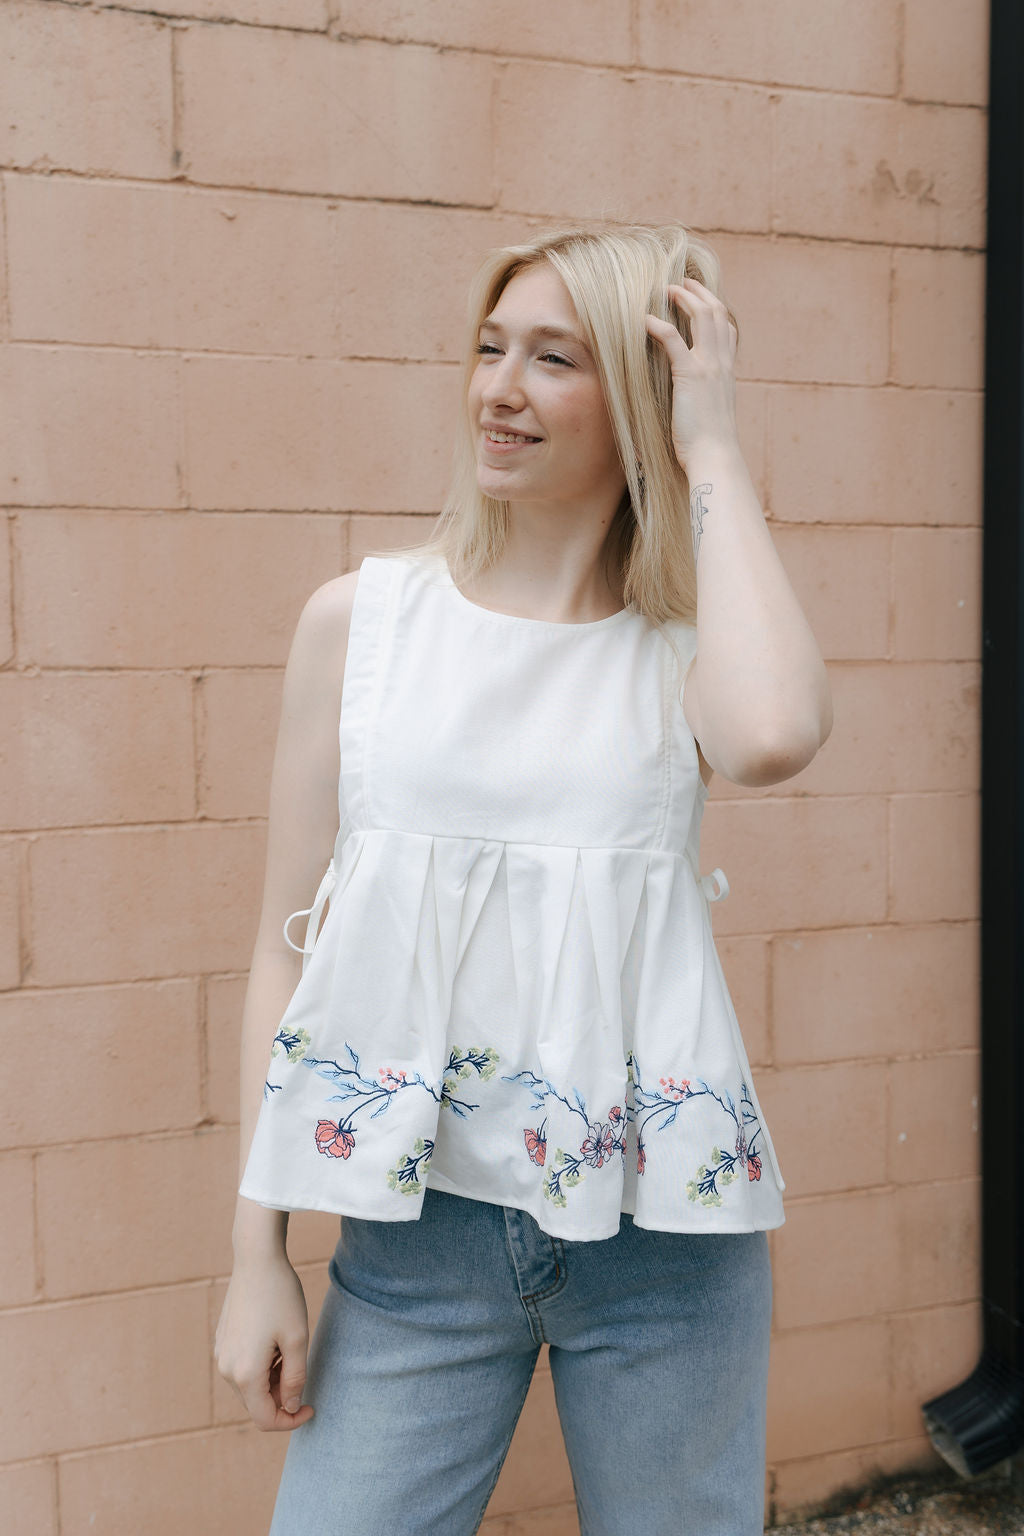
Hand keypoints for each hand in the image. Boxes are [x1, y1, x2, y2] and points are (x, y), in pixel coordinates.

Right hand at [215, 1252, 315, 1431]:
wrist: (257, 1260)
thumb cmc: (281, 1297)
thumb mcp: (297, 1340)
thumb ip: (295, 1379)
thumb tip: (290, 1406)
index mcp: (245, 1374)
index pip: (265, 1419)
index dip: (290, 1421)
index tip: (311, 1407)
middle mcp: (227, 1369)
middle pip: (256, 1404)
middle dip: (282, 1397)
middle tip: (301, 1367)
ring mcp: (222, 1355)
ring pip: (250, 1386)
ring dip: (273, 1380)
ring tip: (288, 1348)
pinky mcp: (222, 1342)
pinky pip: (243, 1369)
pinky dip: (262, 1366)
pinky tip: (274, 1340)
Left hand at [645, 278, 740, 470]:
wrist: (714, 456)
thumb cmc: (709, 445)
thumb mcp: (711, 414)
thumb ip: (705, 398)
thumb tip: (692, 401)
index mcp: (727, 372)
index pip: (728, 329)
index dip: (715, 309)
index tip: (700, 300)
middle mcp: (722, 363)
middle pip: (717, 313)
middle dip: (700, 292)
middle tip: (681, 282)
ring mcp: (709, 366)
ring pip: (702, 316)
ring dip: (684, 297)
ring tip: (667, 289)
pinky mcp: (690, 375)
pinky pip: (673, 340)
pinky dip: (659, 325)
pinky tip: (645, 319)